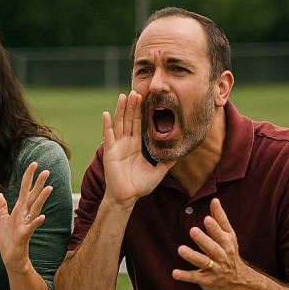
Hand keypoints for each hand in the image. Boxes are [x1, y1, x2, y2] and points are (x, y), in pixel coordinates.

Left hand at [0, 162, 51, 271]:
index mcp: (19, 210)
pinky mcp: (24, 235)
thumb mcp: (2, 220)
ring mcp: (26, 224)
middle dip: (38, 184)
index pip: (24, 190)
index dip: (28, 177)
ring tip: (49, 188)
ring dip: (42, 199)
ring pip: (35, 209)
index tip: (34, 164)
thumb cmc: (8, 239)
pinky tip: (42, 217)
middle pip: (32, 196)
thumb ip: (2, 207)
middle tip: (46, 171)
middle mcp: (24, 215)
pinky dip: (36, 222)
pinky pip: (31, 227)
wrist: (10, 257)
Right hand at [101, 92, 172, 206]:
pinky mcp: (109, 152)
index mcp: (135, 146)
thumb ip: (168, 161)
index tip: (145, 98)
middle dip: (132, 106)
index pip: (138, 124)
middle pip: (129, 120)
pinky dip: (107, 125)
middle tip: (135, 91)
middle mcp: (125, 143)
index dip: (141, 111)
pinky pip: (108, 136)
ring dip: (121, 110)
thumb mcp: (159, 171)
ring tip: (123, 96)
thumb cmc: (139, 186)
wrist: (127, 198)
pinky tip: (106, 113)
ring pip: (119, 124)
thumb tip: (181, 153)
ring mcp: (116, 147)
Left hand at [172, 198, 250, 289]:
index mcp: (226, 243)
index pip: (221, 234)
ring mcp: (214, 269)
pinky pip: (195, 278)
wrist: (238, 281)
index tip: (207, 219)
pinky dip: (185, 276)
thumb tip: (214, 200)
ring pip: (203, 262)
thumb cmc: (229, 253)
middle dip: (203, 239)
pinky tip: (174, 273)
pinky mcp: (206, 280)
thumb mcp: (228, 236)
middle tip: (193, 230)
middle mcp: (221, 256)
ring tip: (181, 249)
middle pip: (212, 247)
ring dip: (192, 256)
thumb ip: (220, 219)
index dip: (214, 227)